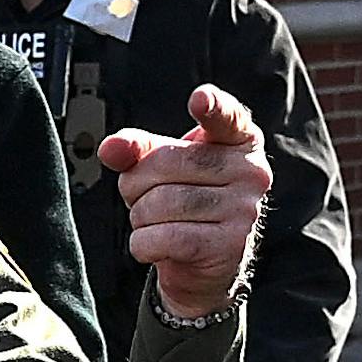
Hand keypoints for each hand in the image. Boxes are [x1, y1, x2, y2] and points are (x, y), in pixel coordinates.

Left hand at [110, 91, 269, 324]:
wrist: (202, 263)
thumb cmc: (184, 199)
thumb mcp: (160, 167)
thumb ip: (135, 149)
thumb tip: (110, 149)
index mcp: (239, 140)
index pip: (227, 116)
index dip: (213, 106)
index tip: (200, 98)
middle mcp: (251, 171)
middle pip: (167, 163)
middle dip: (137, 183)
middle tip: (144, 197)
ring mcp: (244, 209)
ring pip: (161, 203)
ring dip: (139, 217)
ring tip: (153, 222)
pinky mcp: (229, 245)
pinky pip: (164, 238)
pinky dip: (143, 244)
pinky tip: (153, 245)